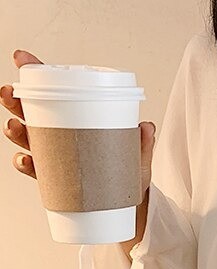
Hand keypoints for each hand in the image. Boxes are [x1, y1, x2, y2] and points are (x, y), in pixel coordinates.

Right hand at [3, 50, 155, 252]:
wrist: (128, 205)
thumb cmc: (129, 175)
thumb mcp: (138, 156)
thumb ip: (142, 143)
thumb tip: (146, 127)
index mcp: (77, 121)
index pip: (53, 93)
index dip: (34, 73)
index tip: (21, 59)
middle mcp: (62, 137)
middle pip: (30, 114)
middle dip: (15, 102)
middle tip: (10, 96)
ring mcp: (56, 158)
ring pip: (28, 139)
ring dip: (16, 131)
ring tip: (15, 128)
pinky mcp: (55, 179)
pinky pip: (35, 170)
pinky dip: (26, 164)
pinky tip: (26, 161)